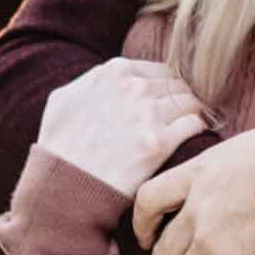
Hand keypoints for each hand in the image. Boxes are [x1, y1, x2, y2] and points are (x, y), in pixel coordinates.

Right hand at [30, 58, 207, 198]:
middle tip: (183, 115)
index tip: (168, 100)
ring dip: (192, 113)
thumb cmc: (58, 145)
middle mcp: (134, 87)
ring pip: (190, 102)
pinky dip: (196, 128)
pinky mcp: (159, 143)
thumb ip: (90, 81)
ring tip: (190, 125)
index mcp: (115, 72)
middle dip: (182, 99)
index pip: (160, 70)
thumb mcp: (63, 99)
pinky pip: (193, 125)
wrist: (63, 184)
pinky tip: (192, 136)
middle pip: (178, 85)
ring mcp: (148, 114)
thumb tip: (110, 77)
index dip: (166, 87)